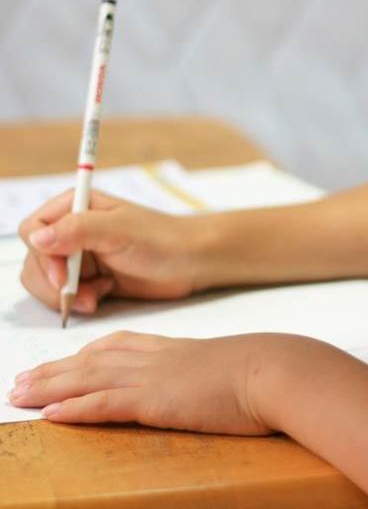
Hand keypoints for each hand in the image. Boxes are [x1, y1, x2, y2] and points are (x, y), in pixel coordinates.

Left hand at [7, 331, 293, 434]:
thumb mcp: (234, 365)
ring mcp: (154, 377)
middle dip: (54, 370)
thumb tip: (218, 380)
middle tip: (22, 379)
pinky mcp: (156, 400)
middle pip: (93, 360)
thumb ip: (214, 370)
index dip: (88, 352)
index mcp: (176, 349)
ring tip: (17, 394)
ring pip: (88, 379)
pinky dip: (74, 408)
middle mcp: (157, 358)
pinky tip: (50, 414)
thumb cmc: (265, 370)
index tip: (67, 358)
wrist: (275, 370)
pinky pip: (104, 404)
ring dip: (49, 387)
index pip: (121, 345)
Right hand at [18, 191, 204, 313]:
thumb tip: (37, 238)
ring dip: (65, 296)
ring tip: (95, 298)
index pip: (34, 230)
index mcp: (75, 207)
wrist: (193, 262)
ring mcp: (81, 257)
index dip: (42, 257)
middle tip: (81, 297)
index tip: (63, 278)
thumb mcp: (119, 230)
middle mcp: (73, 230)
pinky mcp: (92, 279)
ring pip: (46, 281)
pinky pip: (66, 295)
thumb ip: (77, 230)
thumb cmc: (162, 238)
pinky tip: (102, 297)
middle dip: (52, 284)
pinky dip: (78, 301)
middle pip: (35, 261)